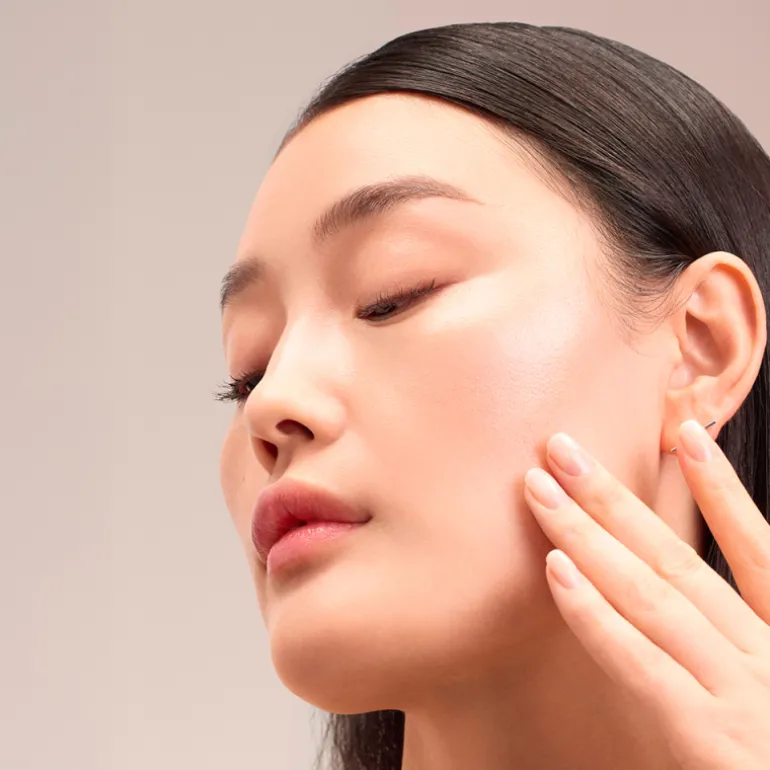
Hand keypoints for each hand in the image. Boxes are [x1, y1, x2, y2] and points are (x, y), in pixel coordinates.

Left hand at [523, 420, 769, 769]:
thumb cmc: (767, 756)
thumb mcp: (759, 697)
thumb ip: (723, 647)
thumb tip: (668, 594)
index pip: (756, 551)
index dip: (720, 491)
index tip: (684, 435)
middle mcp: (768, 657)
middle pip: (678, 560)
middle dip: (613, 498)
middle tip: (561, 446)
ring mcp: (744, 694)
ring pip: (653, 594)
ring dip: (589, 534)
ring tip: (541, 486)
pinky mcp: (711, 739)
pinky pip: (641, 662)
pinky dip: (596, 612)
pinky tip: (556, 567)